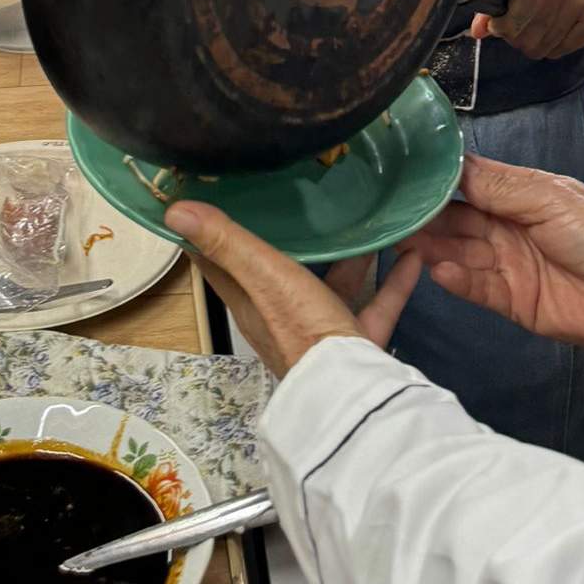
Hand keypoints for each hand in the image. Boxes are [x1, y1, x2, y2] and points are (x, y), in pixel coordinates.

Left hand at [165, 201, 423, 377]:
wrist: (353, 390)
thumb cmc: (300, 327)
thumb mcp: (263, 276)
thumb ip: (227, 242)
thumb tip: (172, 208)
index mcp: (249, 301)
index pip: (217, 262)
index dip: (208, 232)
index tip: (209, 194)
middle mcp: (279, 316)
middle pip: (276, 272)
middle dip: (285, 238)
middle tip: (294, 194)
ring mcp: (320, 331)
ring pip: (330, 286)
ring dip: (346, 258)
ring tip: (359, 219)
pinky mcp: (356, 342)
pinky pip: (375, 305)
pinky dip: (393, 281)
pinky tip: (410, 254)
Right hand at [399, 154, 583, 369]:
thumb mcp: (548, 197)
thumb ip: (497, 185)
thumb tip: (451, 164)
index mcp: (520, 196)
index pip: (467, 186)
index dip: (436, 184)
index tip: (401, 180)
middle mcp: (508, 229)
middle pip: (456, 222)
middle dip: (425, 218)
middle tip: (388, 215)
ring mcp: (507, 266)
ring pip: (459, 254)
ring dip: (432, 248)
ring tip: (401, 242)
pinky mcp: (510, 302)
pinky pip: (475, 288)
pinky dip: (455, 280)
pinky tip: (437, 270)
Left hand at [471, 0, 583, 59]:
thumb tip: (479, 29)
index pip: (515, 20)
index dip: (501, 27)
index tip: (497, 24)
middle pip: (530, 37)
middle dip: (515, 38)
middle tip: (512, 30)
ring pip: (546, 46)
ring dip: (533, 44)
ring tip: (530, 32)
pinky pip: (567, 47)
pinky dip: (553, 47)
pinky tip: (549, 35)